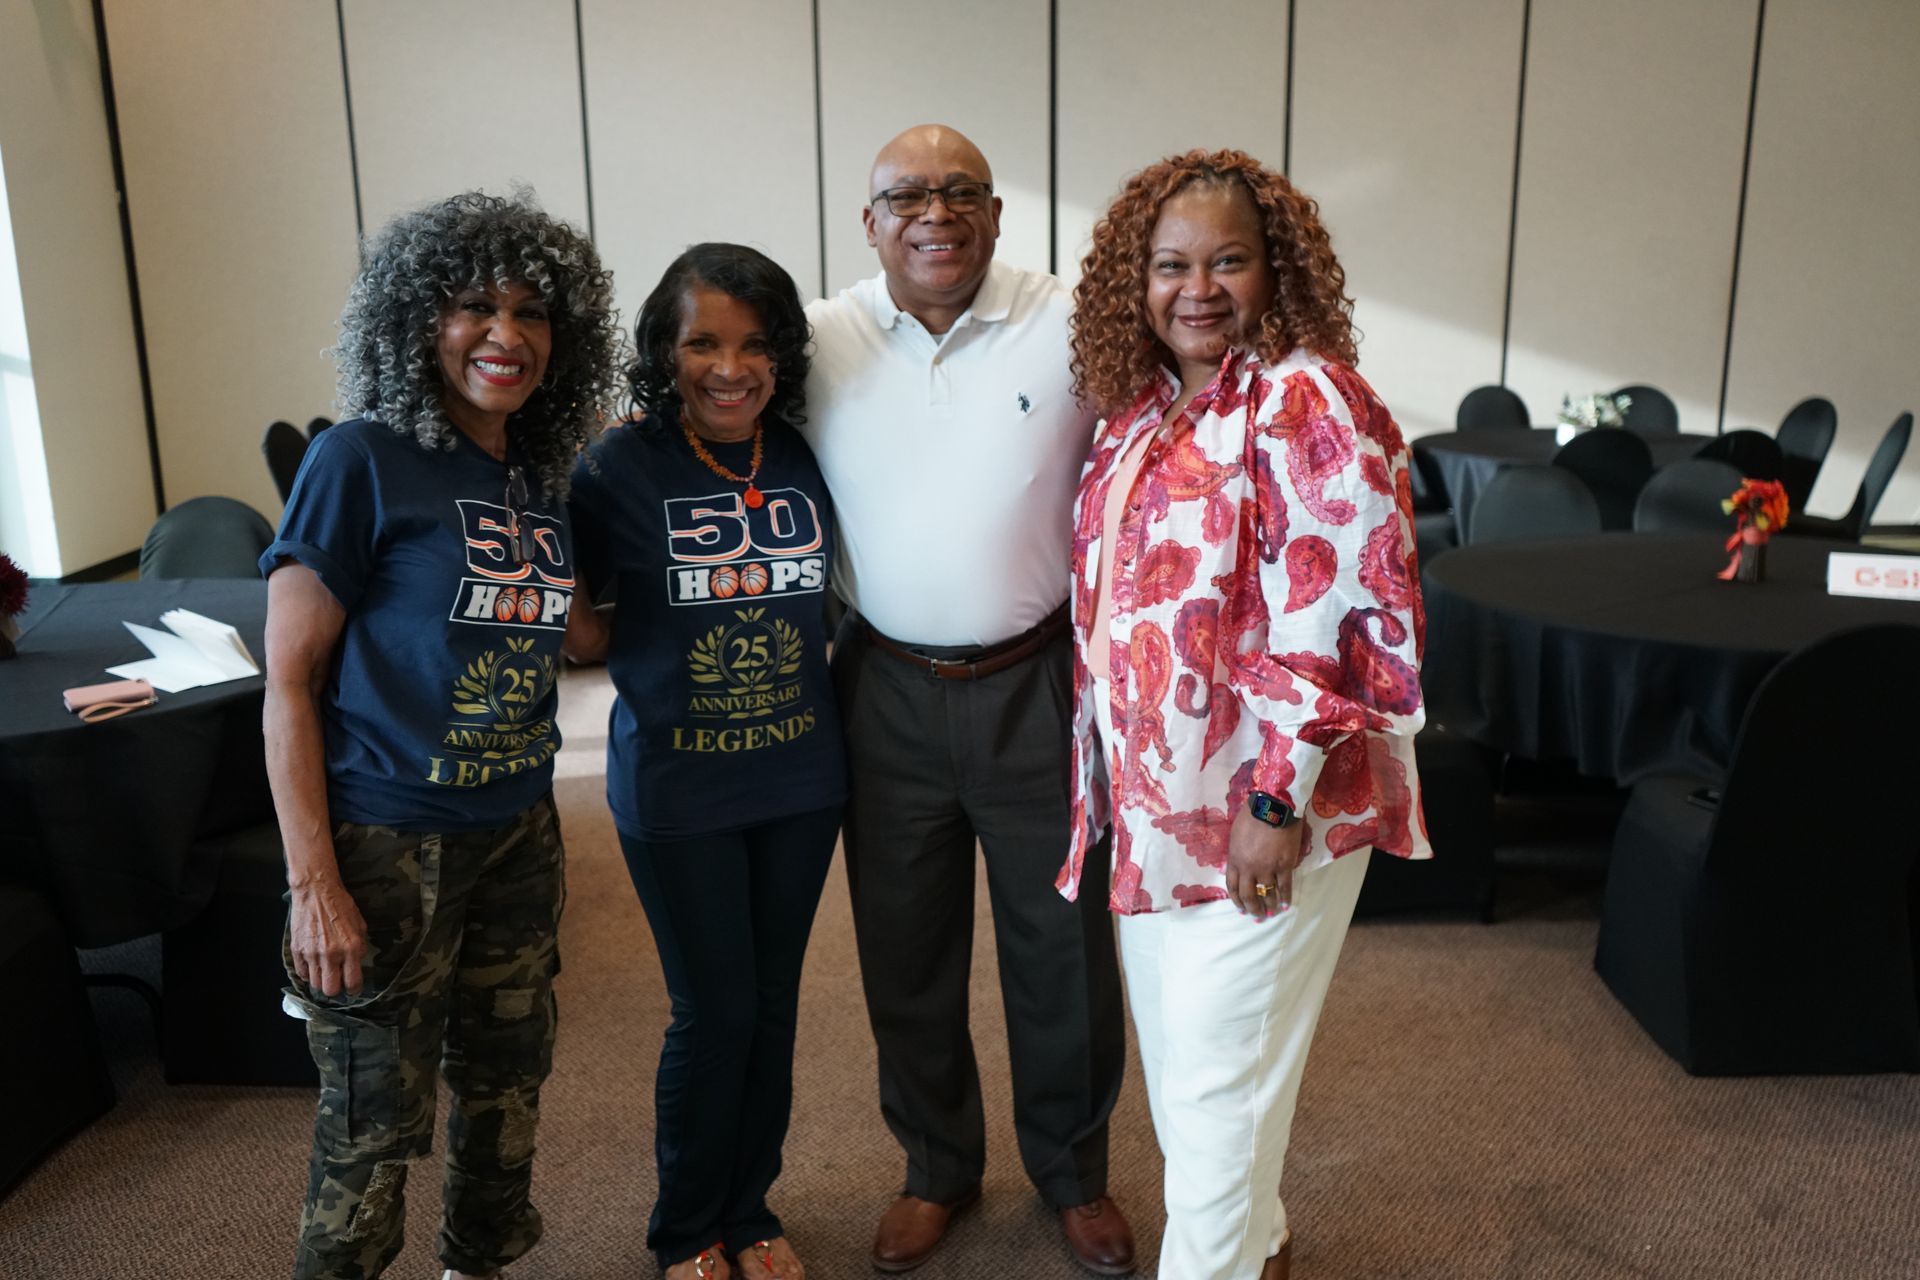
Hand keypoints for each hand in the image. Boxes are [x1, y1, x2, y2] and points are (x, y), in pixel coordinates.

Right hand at [288, 875, 368, 996]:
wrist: (316, 891)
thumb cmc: (340, 905)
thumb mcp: (360, 924)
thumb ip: (360, 946)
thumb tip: (357, 964)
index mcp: (351, 948)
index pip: (353, 982)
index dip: (354, 989)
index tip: (353, 988)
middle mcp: (331, 954)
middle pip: (330, 990)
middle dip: (335, 989)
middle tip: (337, 981)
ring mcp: (312, 953)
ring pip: (315, 984)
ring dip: (321, 981)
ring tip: (325, 971)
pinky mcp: (297, 950)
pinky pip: (301, 973)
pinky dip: (308, 972)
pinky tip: (313, 964)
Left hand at [1225, 804, 1304, 918]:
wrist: (1273, 807)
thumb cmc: (1252, 815)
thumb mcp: (1236, 834)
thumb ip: (1237, 852)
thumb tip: (1239, 863)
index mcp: (1235, 860)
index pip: (1232, 887)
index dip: (1237, 900)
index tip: (1241, 908)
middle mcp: (1249, 869)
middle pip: (1248, 895)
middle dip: (1253, 908)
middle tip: (1257, 916)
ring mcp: (1267, 869)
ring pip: (1267, 894)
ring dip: (1269, 906)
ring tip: (1272, 913)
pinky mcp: (1284, 866)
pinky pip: (1285, 887)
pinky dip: (1286, 898)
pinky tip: (1286, 905)